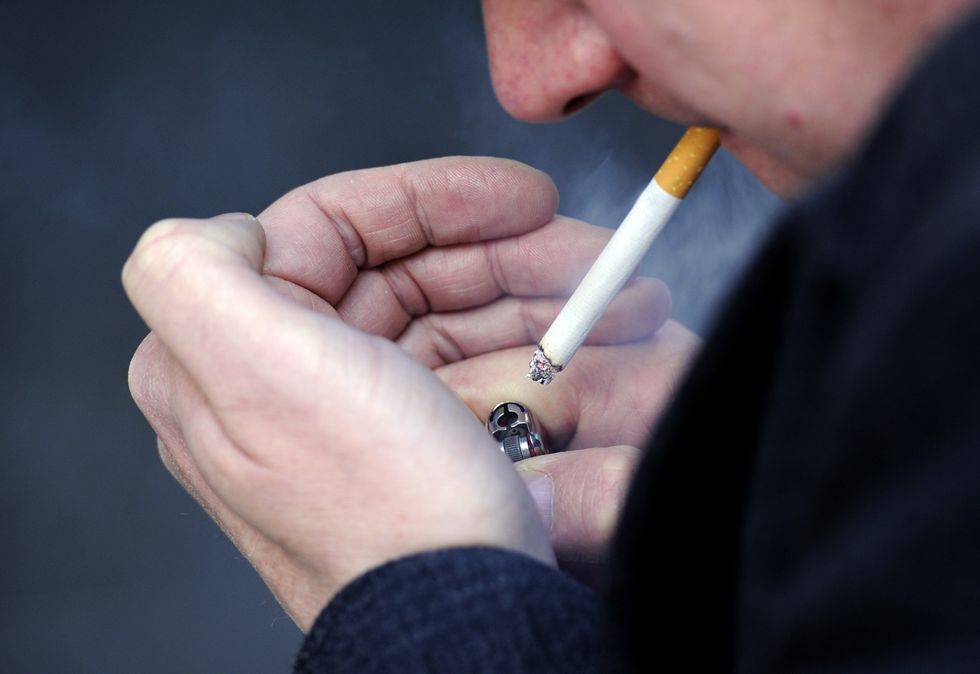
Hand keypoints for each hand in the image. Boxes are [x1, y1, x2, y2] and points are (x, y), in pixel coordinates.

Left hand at [123, 157, 695, 629]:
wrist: (466, 623)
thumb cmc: (379, 511)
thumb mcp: (264, 374)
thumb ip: (191, 272)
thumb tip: (231, 225)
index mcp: (233, 355)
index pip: (330, 229)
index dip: (433, 199)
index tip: (522, 197)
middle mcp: (292, 380)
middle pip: (408, 271)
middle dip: (513, 252)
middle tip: (594, 255)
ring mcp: (365, 414)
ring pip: (460, 315)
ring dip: (546, 298)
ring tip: (622, 301)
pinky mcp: (421, 446)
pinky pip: (487, 366)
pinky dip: (547, 347)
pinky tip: (600, 344)